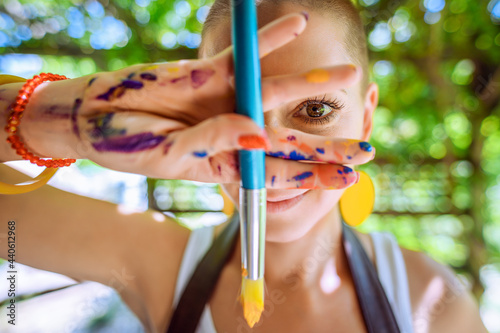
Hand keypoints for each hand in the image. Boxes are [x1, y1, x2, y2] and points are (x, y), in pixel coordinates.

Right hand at [19, 12, 372, 187]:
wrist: (95, 116)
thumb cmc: (125, 145)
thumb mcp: (167, 154)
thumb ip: (213, 144)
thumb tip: (261, 133)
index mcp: (222, 164)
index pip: (273, 174)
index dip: (308, 176)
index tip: (344, 180)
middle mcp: (232, 134)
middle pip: (286, 141)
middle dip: (325, 146)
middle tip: (368, 151)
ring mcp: (224, 103)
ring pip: (276, 94)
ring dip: (312, 84)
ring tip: (351, 75)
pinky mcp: (210, 74)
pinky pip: (246, 55)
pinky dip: (270, 39)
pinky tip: (300, 23)